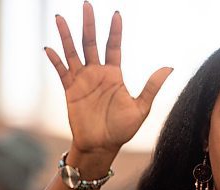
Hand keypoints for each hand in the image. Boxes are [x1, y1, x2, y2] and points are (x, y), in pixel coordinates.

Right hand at [45, 2, 171, 153]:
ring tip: (61, 17)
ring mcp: (83, 80)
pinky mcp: (70, 90)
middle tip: (87, 4)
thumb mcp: (141, 108)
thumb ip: (152, 87)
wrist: (102, 146)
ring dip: (67, 35)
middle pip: (91, 43)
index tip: (116, 14)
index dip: (114, 31)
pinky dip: (56, 60)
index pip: (113, 47)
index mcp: (114, 75)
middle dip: (89, 24)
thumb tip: (169, 67)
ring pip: (73, 52)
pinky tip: (49, 48)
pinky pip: (61, 71)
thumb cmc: (123, 129)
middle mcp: (98, 74)